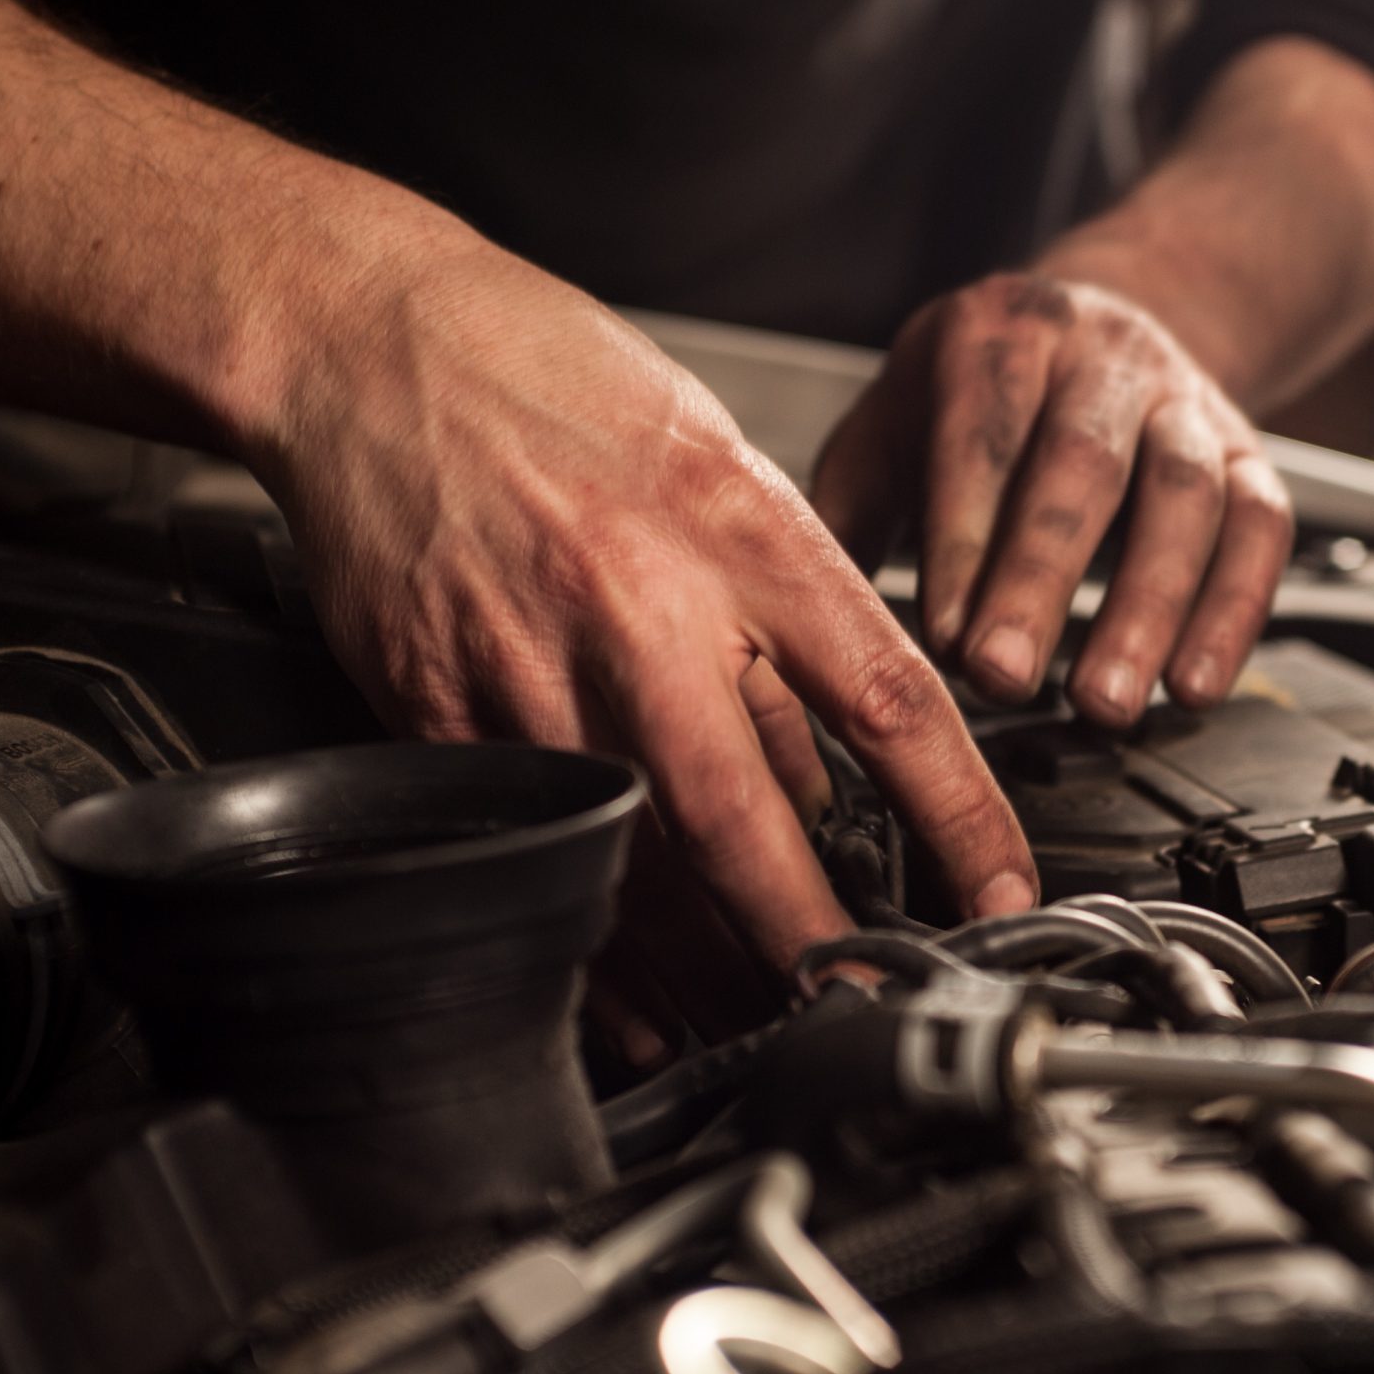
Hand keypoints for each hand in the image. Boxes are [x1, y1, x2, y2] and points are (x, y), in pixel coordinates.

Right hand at [243, 234, 1037, 974]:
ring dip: (705, 976)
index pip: (887, 701)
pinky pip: (534, 853)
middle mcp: (639, 607)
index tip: (1002, 899)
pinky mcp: (437, 706)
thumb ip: (781, 623)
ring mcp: (528, 668)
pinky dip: (592, 943)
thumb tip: (827, 788)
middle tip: (864, 1012)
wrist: (371, 342)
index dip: (960, 820)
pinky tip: (637, 1003)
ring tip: (764, 1031)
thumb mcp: (722, 471)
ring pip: (633, 866)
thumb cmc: (559, 387)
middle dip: (813, 947)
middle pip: (748, 823)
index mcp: (738, 533)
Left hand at [813, 272, 1292, 726]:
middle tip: (1007, 678)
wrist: (1105, 317)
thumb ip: (849, 510)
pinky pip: (1261, 526)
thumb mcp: (895, 419)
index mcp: (996, 335)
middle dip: (1042, 581)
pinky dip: (1233, 611)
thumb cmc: (977, 394)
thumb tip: (798, 620)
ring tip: (1105, 703)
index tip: (940, 641)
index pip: (980, 438)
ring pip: (1185, 495)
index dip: (964, 542)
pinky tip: (1193, 686)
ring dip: (1150, 608)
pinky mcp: (1246, 447)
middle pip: (1081, 465)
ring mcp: (1182, 397)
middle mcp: (1099, 354)